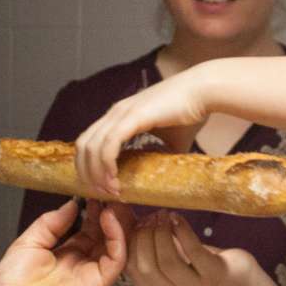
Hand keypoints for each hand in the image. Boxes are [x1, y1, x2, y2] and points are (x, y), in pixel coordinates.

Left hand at [0, 200, 130, 285]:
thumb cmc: (12, 283)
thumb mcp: (29, 241)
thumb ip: (52, 222)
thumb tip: (73, 204)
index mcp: (66, 253)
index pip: (89, 228)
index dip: (93, 210)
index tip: (94, 191)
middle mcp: (82, 263)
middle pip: (105, 235)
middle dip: (109, 213)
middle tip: (110, 192)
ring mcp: (91, 274)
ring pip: (116, 245)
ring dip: (118, 222)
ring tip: (112, 201)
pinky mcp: (98, 285)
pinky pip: (116, 259)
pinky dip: (117, 237)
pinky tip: (108, 218)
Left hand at [73, 70, 209, 198]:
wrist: (202, 92)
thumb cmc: (189, 113)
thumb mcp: (169, 141)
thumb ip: (160, 156)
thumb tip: (162, 178)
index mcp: (118, 116)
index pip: (89, 142)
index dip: (89, 167)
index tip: (102, 187)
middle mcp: (114, 113)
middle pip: (83, 146)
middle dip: (87, 174)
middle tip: (103, 194)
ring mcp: (121, 113)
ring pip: (92, 147)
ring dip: (96, 173)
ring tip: (110, 191)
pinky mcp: (132, 116)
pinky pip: (109, 144)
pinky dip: (106, 164)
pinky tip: (115, 179)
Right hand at [126, 212, 255, 285]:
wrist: (237, 279)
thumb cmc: (199, 265)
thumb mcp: (171, 262)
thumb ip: (150, 251)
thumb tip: (127, 223)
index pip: (133, 269)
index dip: (132, 243)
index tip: (138, 224)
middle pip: (146, 266)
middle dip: (145, 236)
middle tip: (152, 217)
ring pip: (167, 260)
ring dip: (162, 232)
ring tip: (165, 215)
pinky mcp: (215, 275)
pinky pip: (193, 251)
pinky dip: (182, 230)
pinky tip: (178, 218)